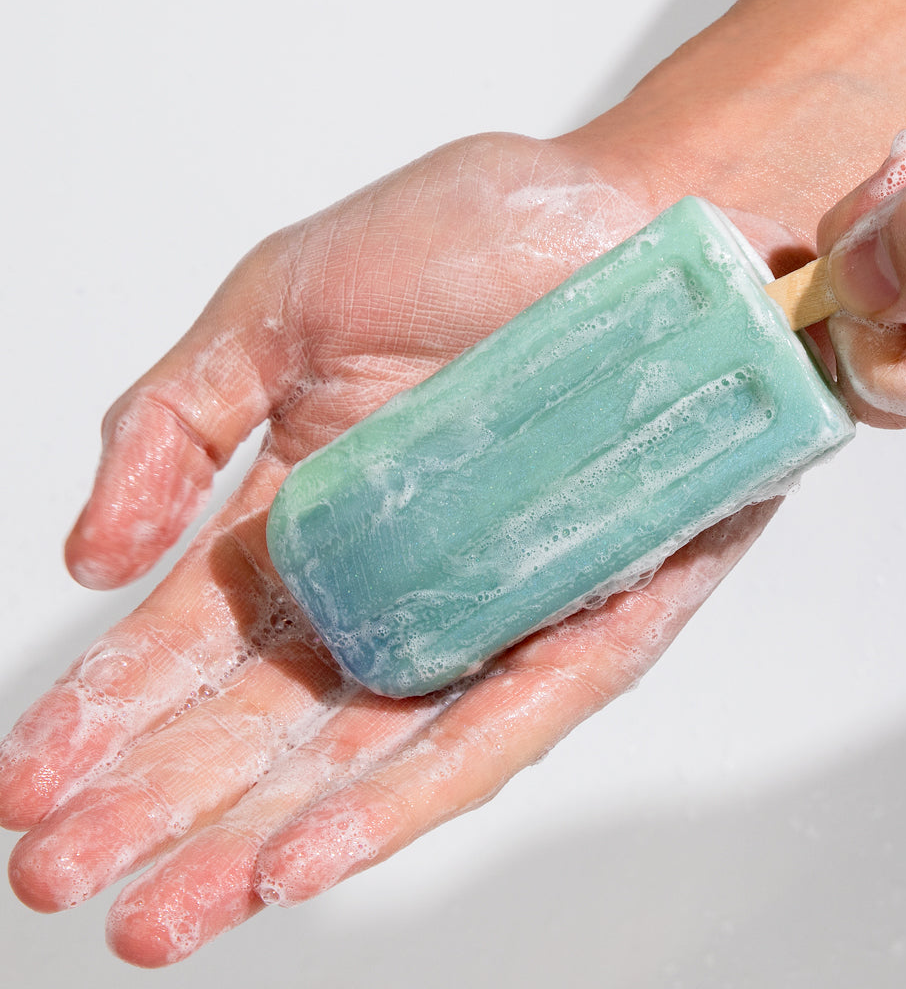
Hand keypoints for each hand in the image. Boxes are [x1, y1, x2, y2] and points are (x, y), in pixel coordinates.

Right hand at [0, 133, 778, 964]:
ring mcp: (488, 609)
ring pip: (365, 753)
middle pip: (266, 720)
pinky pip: (491, 727)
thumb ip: (175, 424)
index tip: (27, 782)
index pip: (193, 639)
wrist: (629, 211)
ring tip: (163, 911)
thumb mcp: (280, 308)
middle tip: (62, 874)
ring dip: (256, 838)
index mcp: (311, 511)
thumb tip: (85, 559)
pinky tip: (302, 857)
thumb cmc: (473, 238)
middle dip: (159, 806)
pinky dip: (400, 795)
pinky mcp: (588, 621)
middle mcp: (396, 579)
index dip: (104, 712)